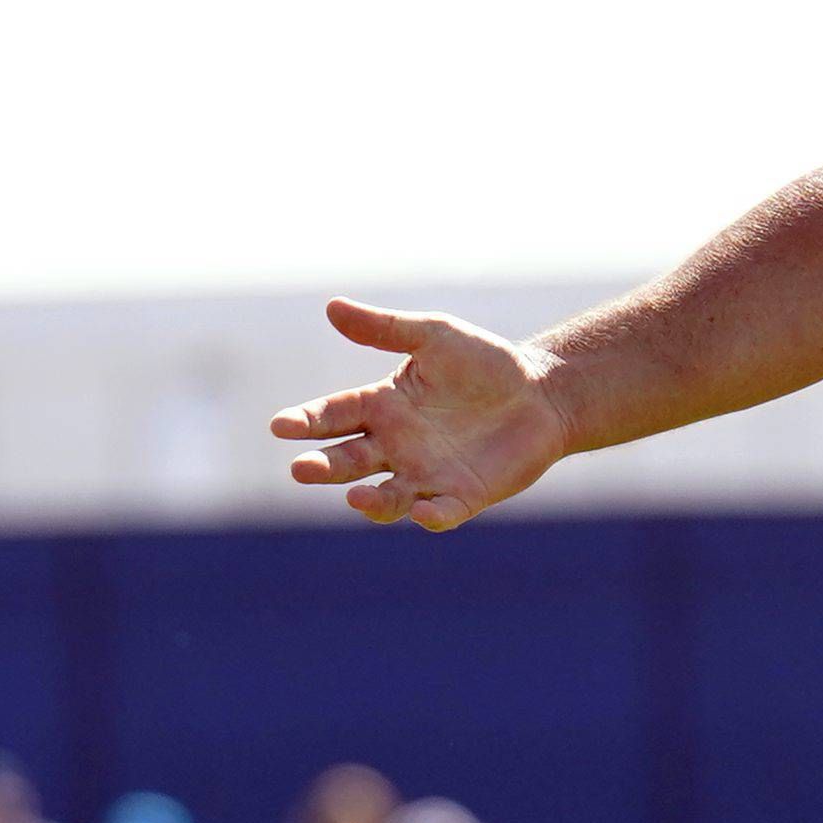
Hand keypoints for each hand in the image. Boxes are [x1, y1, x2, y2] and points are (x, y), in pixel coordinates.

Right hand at [271, 301, 573, 529]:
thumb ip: (385, 328)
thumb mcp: (435, 335)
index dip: (306, 421)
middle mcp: (395, 445)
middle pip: (349, 461)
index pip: (334, 415)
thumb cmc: (485, 362)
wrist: (543, 392)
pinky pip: (441, 513)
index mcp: (382, 406)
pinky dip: (431, 516)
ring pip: (387, 496)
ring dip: (370, 501)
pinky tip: (423, 514)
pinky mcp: (462, 496)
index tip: (279, 425)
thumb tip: (331, 306)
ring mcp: (426, 475)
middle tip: (302, 469)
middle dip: (324, 467)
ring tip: (356, 497)